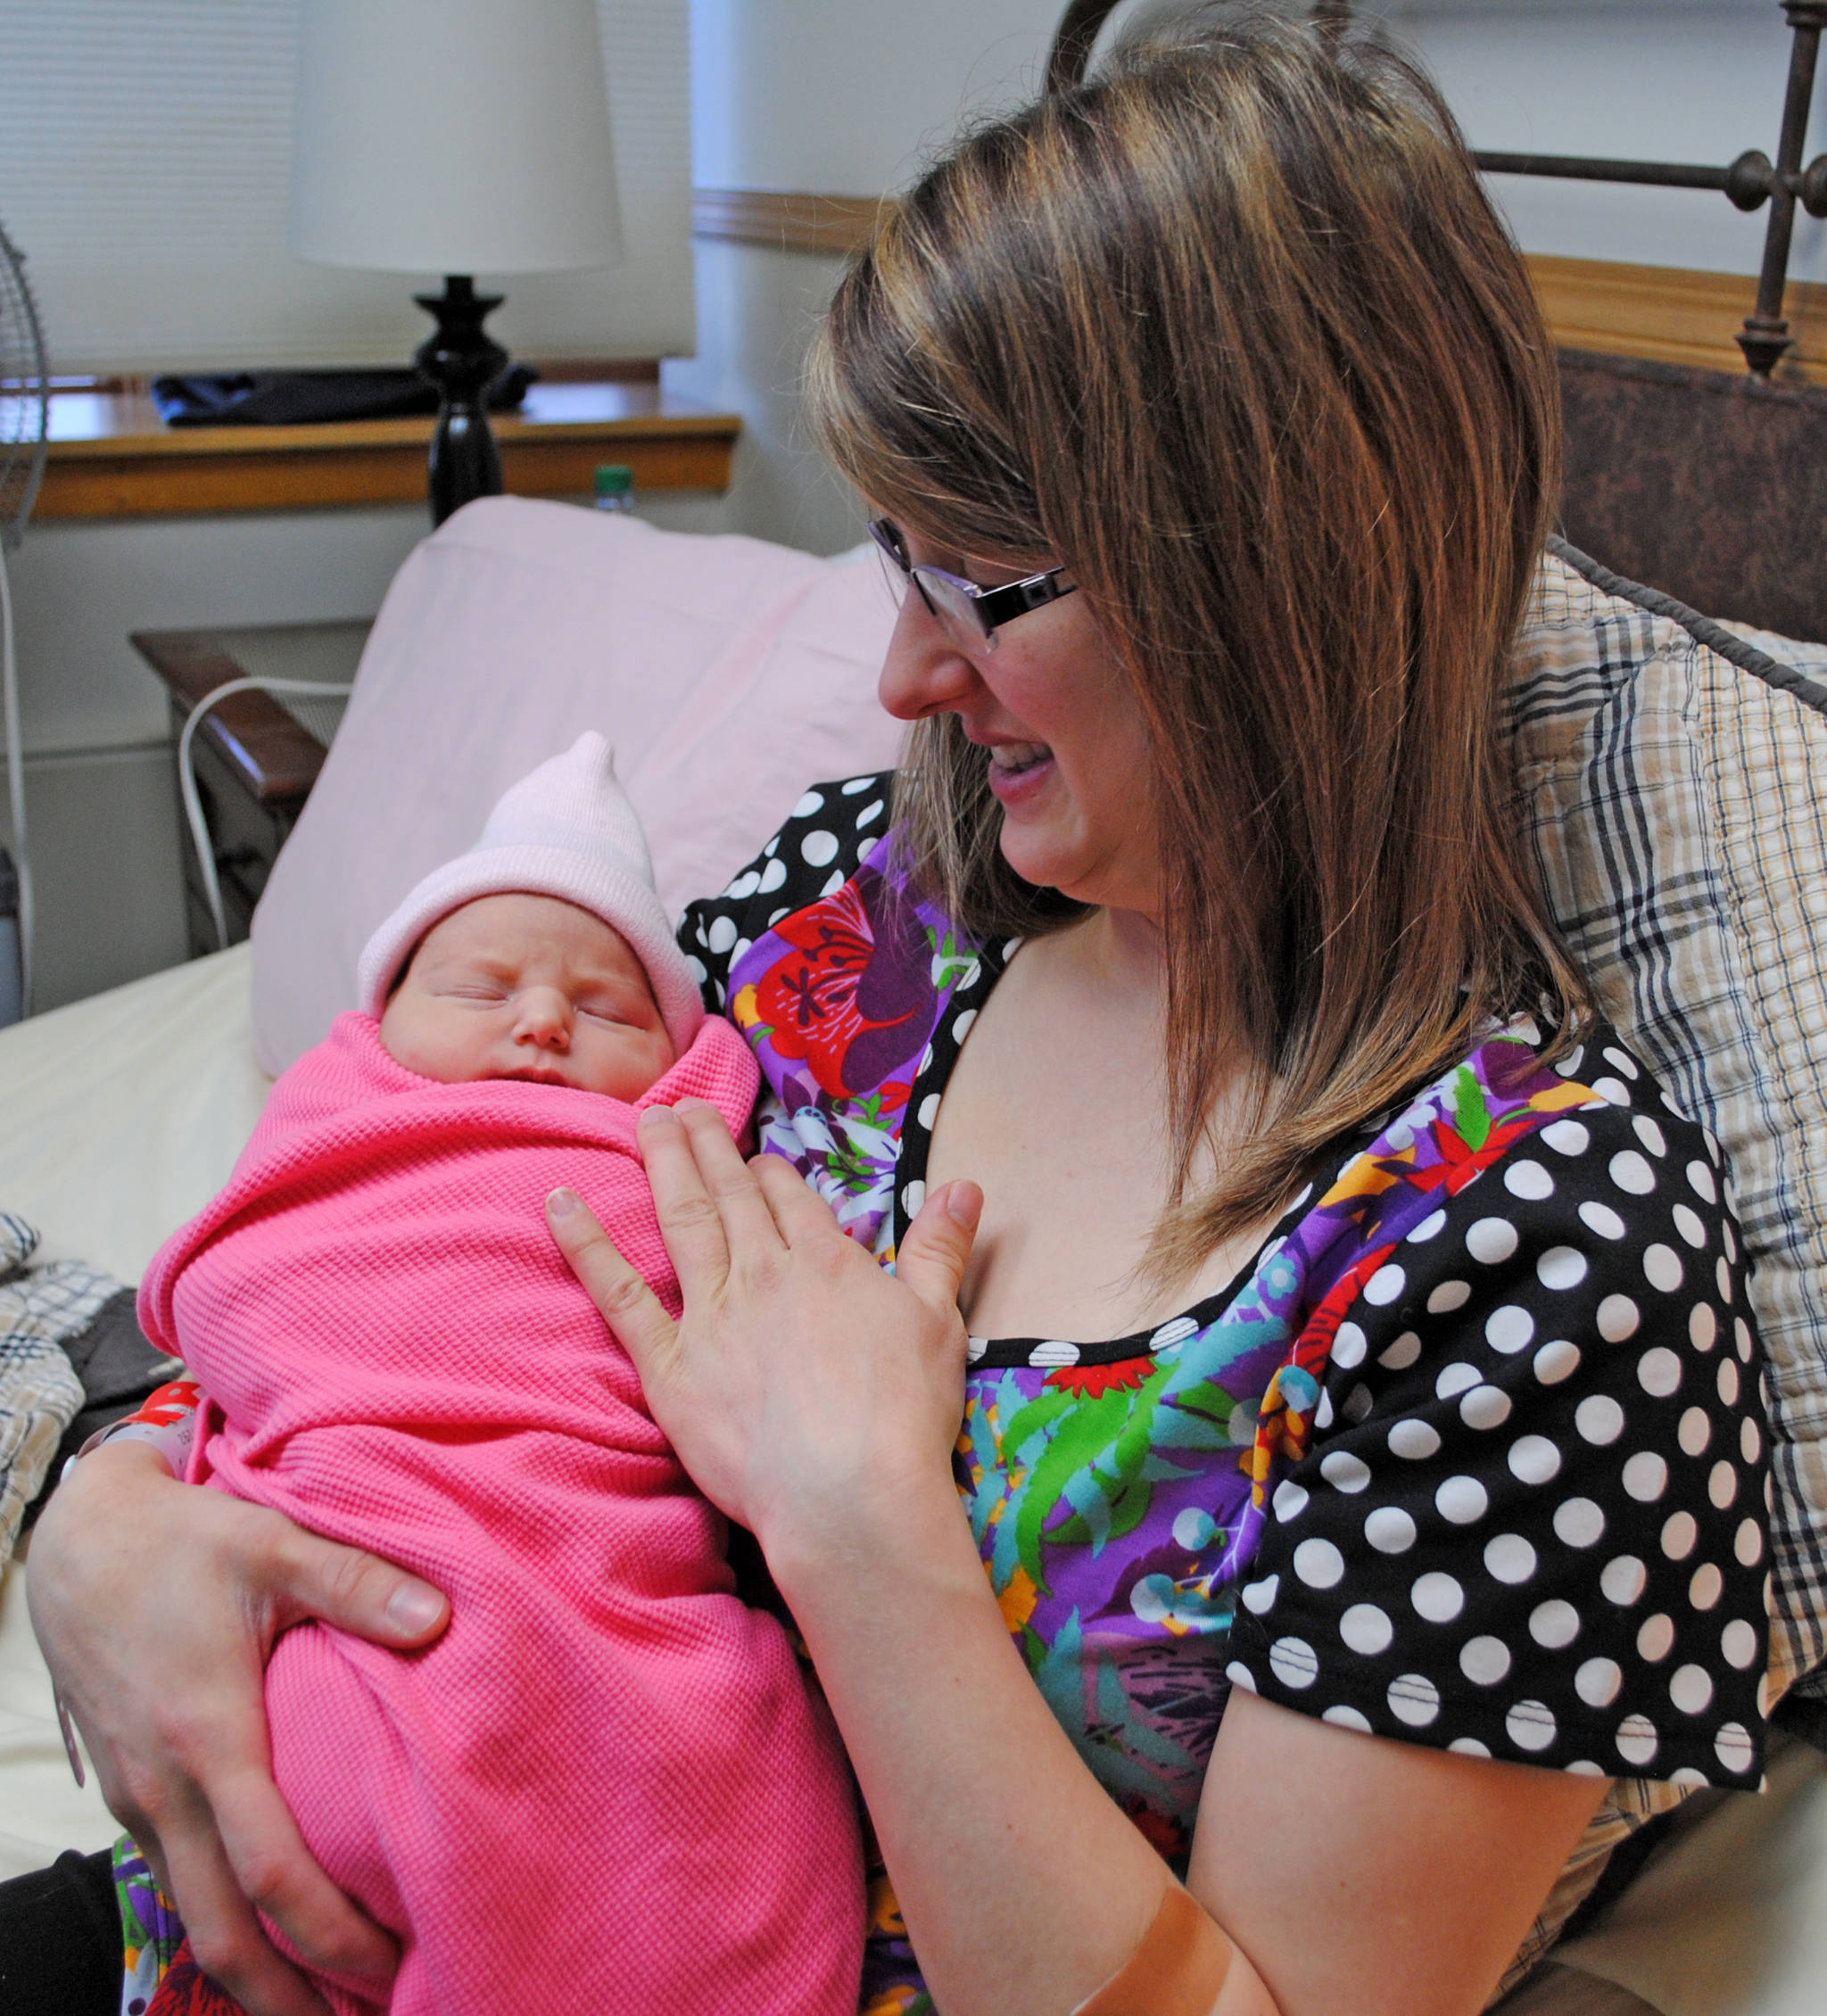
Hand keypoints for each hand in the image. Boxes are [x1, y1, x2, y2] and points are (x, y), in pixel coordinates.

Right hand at [27, 1440, 449, 2015]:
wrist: (78, 1543)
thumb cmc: (182, 1543)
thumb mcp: (273, 1544)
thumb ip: (357, 1582)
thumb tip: (438, 1618)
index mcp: (206, 1737)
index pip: (270, 1870)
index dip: (329, 1933)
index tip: (392, 1967)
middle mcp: (164, 1787)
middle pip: (222, 1932)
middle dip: (287, 1998)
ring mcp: (139, 1798)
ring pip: (194, 1917)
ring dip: (256, 1973)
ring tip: (329, 2005)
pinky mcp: (132, 1792)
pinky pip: (178, 1881)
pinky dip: (226, 1922)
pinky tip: (275, 1932)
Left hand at [546, 1097, 981, 1567]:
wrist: (848, 1493)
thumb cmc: (903, 1416)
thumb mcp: (940, 1322)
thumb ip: (942, 1249)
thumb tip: (965, 1185)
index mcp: (825, 1263)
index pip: (790, 1198)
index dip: (771, 1172)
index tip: (755, 1157)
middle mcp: (762, 1274)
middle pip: (731, 1194)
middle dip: (707, 1146)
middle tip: (683, 1106)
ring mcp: (710, 1316)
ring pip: (681, 1220)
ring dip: (663, 1165)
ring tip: (647, 1121)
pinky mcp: (669, 1366)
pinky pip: (618, 1295)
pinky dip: (587, 1245)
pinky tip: (560, 1203)